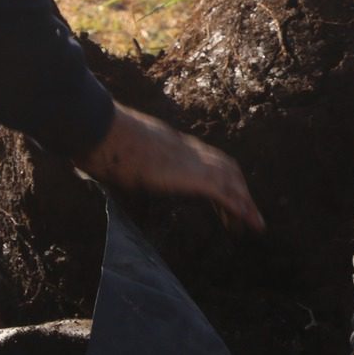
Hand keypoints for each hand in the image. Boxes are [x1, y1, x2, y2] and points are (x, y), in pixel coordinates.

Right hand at [73, 104, 263, 231]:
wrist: (102, 129)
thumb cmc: (101, 141)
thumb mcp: (117, 153)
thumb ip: (119, 160)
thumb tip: (99, 166)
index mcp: (172, 144)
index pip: (205, 161)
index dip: (218, 179)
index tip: (222, 197)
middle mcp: (188, 150)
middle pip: (226, 169)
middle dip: (239, 192)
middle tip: (246, 216)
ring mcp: (192, 160)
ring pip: (231, 181)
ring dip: (245, 203)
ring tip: (254, 225)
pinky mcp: (192, 175)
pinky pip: (224, 192)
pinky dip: (238, 206)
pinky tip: (247, 221)